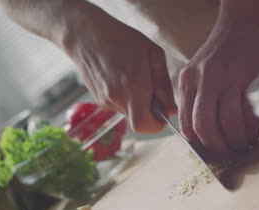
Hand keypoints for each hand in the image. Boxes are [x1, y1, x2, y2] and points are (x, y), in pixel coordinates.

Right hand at [0, 0, 175, 132]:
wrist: (86, 36)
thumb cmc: (123, 39)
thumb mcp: (153, 55)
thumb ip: (164, 85)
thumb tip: (172, 110)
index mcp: (134, 86)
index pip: (144, 125)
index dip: (157, 124)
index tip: (163, 112)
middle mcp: (117, 98)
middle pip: (138, 122)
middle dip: (149, 114)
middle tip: (152, 94)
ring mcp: (106, 101)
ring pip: (130, 114)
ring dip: (138, 104)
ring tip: (135, 79)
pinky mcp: (99, 100)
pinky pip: (120, 107)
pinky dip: (127, 99)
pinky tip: (122, 79)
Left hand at [178, 3, 258, 158]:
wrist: (248, 21)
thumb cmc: (225, 50)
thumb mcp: (200, 70)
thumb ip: (196, 96)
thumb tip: (202, 132)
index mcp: (188, 80)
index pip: (186, 123)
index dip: (198, 144)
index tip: (209, 152)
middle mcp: (204, 79)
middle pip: (204, 126)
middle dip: (216, 148)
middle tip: (227, 154)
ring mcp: (228, 78)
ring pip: (226, 123)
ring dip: (235, 142)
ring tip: (242, 146)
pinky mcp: (250, 76)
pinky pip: (249, 113)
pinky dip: (251, 130)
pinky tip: (253, 134)